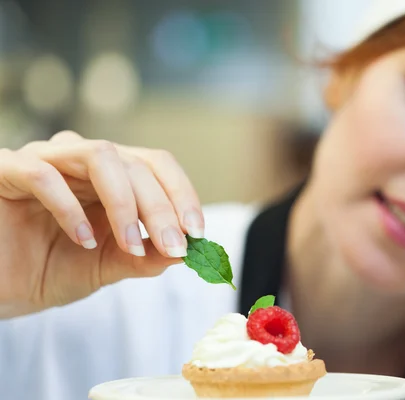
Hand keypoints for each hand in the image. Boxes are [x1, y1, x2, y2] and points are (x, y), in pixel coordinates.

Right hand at [0, 131, 203, 317]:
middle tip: (174, 246)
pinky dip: (69, 207)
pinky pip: (42, 174)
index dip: (182, 194)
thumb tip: (185, 253)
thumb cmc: (49, 270)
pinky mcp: (6, 171)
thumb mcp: (107, 266)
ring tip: (132, 246)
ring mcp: (45, 159)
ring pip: (99, 156)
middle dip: (160, 208)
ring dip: (125, 203)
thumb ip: (144, 257)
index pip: (156, 166)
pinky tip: (83, 241)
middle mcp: (81, 159)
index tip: (198, 232)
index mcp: (110, 176)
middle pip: (135, 163)